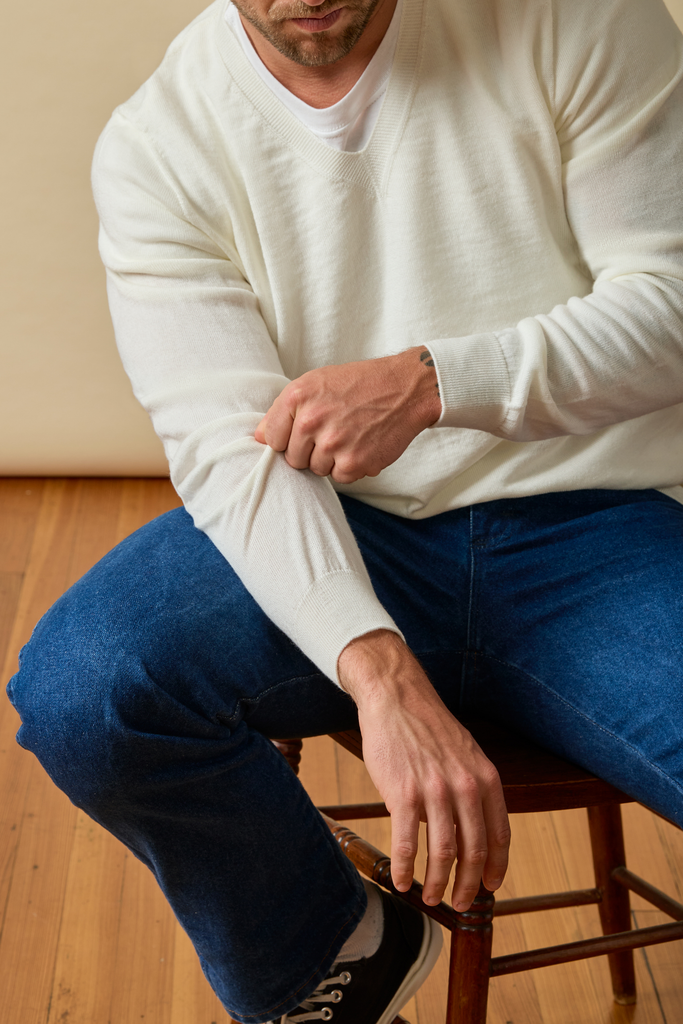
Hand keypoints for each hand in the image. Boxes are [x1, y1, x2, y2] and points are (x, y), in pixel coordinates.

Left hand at [254, 347, 440, 483]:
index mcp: (297, 397)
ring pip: (316, 470)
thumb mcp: (316, 382)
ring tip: (350, 435)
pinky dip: (351, 467)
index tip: (305, 430)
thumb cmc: (359, 384)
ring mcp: (333, 444)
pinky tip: (362, 445)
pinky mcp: (354, 462)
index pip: (271, 439)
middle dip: (310, 451)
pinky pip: (340, 478)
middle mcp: (312, 420)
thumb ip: (284, 409)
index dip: (288, 438)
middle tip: (334, 431)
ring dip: (331, 460)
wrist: (405, 389)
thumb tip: (259, 437)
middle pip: (293, 459)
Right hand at [338, 630, 509, 910]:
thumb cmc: (427, 727)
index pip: (499, 835)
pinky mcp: (403, 793)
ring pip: (442, 852)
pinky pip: (407, 842)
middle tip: (459, 902)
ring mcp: (435, 790)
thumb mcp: (464, 754)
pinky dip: (405, 868)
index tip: (491, 887)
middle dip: (468, 884)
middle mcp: (466, 786)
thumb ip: (470, 789)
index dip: (496, 867)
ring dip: (437, 883)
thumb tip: (465, 831)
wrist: (397, 698)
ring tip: (430, 897)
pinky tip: (401, 881)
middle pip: (474, 851)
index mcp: (486, 778)